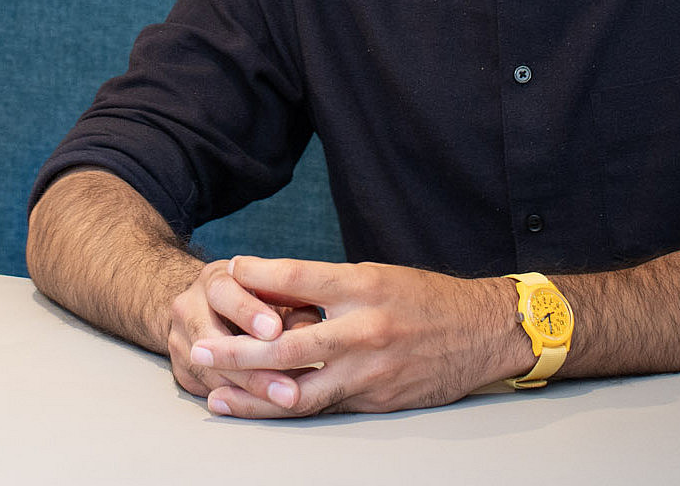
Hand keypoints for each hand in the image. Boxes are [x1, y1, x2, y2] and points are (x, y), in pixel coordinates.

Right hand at [161, 257, 322, 408]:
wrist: (203, 307)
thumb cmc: (252, 299)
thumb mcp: (274, 292)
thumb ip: (293, 306)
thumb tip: (311, 331)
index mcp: (213, 281)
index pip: (223, 293)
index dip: (248, 312)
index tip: (275, 331)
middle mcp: (188, 308)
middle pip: (211, 341)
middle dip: (252, 368)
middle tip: (289, 389)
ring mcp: (179, 342)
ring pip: (210, 373)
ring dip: (250, 392)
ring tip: (288, 402)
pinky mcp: (181, 373)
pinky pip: (210, 392)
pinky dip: (242, 401)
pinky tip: (271, 406)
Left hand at [182, 257, 532, 416]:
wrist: (483, 333)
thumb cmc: (424, 299)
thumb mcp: (377, 275)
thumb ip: (327, 284)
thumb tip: (266, 286)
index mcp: (365, 287)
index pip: (298, 278)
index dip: (257, 276)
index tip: (225, 271)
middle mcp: (365, 330)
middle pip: (287, 346)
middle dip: (236, 351)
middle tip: (197, 347)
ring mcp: (371, 372)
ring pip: (299, 392)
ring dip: (252, 395)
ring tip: (215, 393)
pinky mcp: (376, 401)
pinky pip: (324, 407)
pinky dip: (287, 407)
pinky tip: (259, 406)